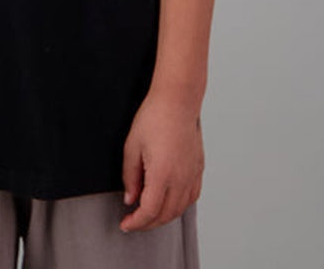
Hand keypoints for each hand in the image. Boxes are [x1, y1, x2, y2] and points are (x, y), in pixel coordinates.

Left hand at [119, 90, 203, 231]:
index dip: (136, 222)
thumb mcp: (132, 146)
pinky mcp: (198, 168)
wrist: (177, 100)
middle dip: (147, 223)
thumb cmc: (154, 117)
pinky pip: (191, 197)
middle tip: (133, 221)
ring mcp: (192, 174)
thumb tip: (130, 199)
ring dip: (163, 216)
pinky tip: (169, 202)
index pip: (149, 211)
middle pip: (165, 215)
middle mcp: (181, 179)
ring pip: (180, 209)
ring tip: (148, 213)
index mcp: (162, 174)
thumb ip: (129, 177)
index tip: (125, 224)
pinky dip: (179, 206)